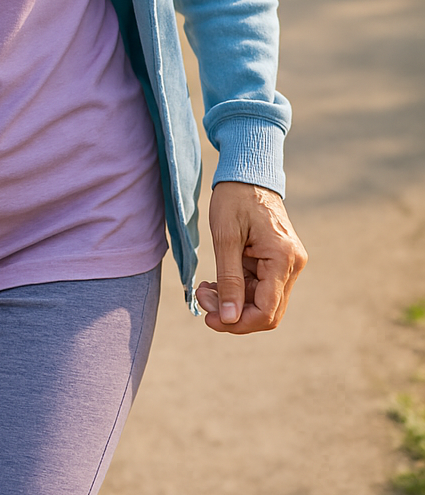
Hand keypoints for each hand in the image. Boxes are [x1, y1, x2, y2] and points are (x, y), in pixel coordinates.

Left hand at [195, 181, 306, 334]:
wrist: (248, 172)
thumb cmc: (234, 197)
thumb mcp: (225, 238)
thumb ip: (228, 280)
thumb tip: (229, 318)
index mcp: (282, 258)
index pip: (267, 311)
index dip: (239, 323)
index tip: (209, 319)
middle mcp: (292, 264)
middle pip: (267, 311)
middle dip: (233, 314)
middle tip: (202, 299)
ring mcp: (287, 263)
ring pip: (262, 302)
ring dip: (232, 302)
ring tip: (204, 289)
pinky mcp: (278, 261)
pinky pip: (260, 288)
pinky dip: (237, 291)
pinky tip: (215, 283)